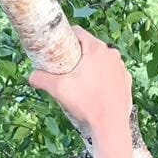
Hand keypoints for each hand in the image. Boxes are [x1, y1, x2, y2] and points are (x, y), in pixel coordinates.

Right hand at [27, 26, 132, 143]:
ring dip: (91, 67)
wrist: (110, 125)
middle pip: (89, 47)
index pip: (77, 32)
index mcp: (96, 48)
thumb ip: (41, 79)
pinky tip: (94, 92)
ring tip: (80, 83)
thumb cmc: (86, 103)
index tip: (57, 50)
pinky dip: (103, 79)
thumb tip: (31, 76)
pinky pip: (111, 74)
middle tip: (65, 70)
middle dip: (77, 55)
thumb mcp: (58, 89)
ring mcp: (121, 67)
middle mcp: (112, 53)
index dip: (65, 38)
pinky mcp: (126, 80)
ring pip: (101, 60)